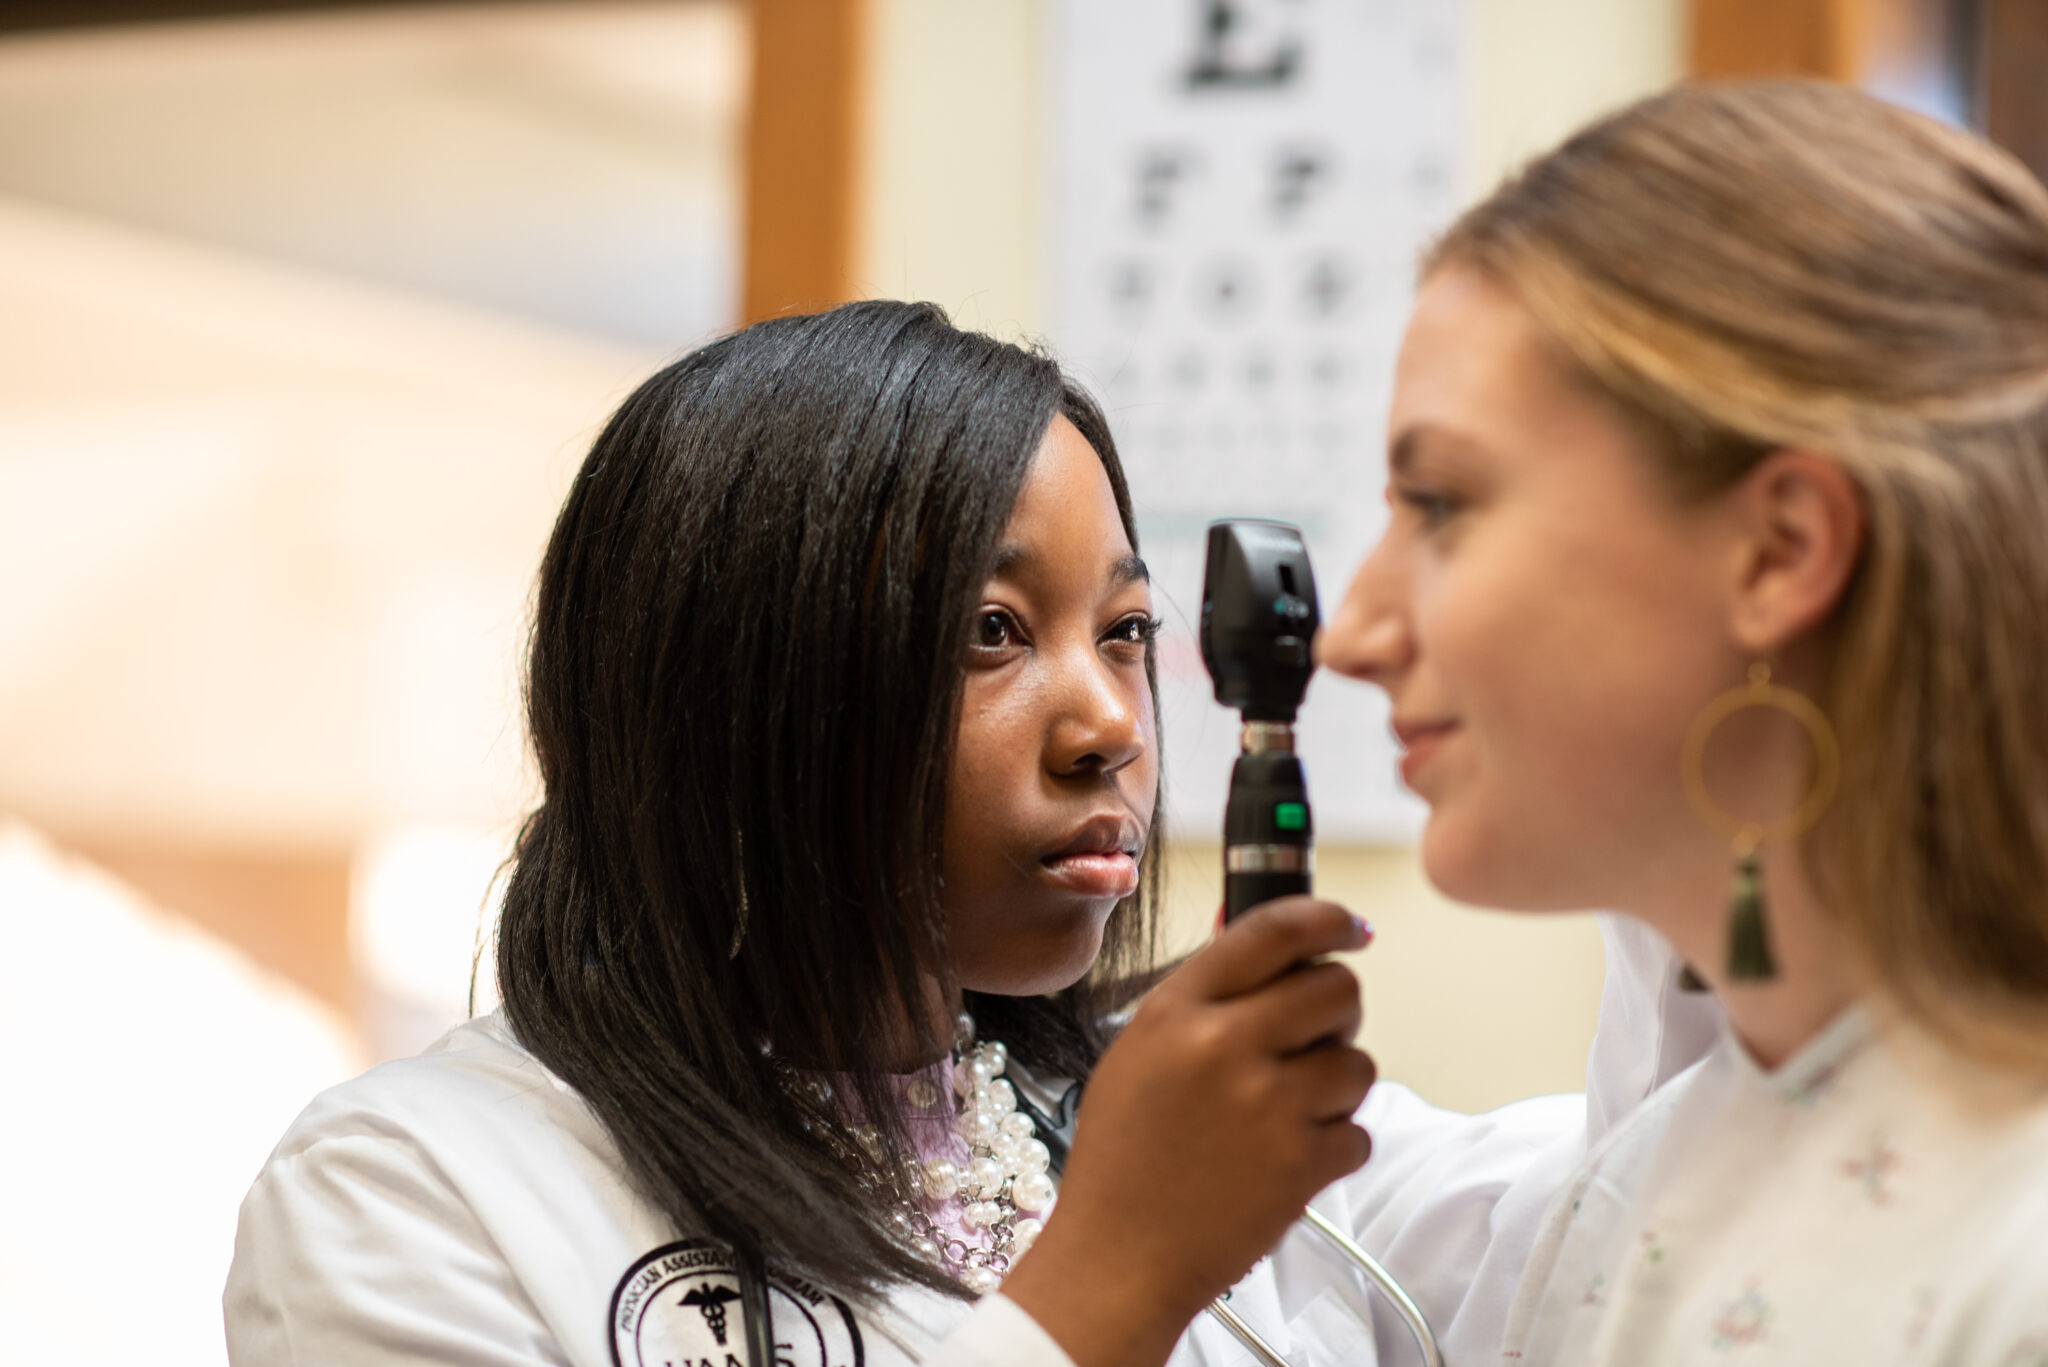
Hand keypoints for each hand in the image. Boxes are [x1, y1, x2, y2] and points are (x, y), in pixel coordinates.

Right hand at [1002, 897, 1375, 1366]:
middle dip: (1337, 1011)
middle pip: (1336, 987)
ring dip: (1336, 1086)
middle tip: (1313, 1038)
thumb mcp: (1139, 1054)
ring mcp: (1269, 1105)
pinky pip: (1359, 1133)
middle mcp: (1225, 1046)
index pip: (1273, 929)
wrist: (1117, 1258)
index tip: (1352, 926)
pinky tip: (1285, 1160)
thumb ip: (1204, 1001)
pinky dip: (1334, 1148)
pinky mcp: (1302, 1164)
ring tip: (1286, 1114)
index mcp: (1178, 1011)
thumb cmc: (1123, 1161)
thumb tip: (1270, 950)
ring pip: (1358, 1063)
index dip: (1328, 918)